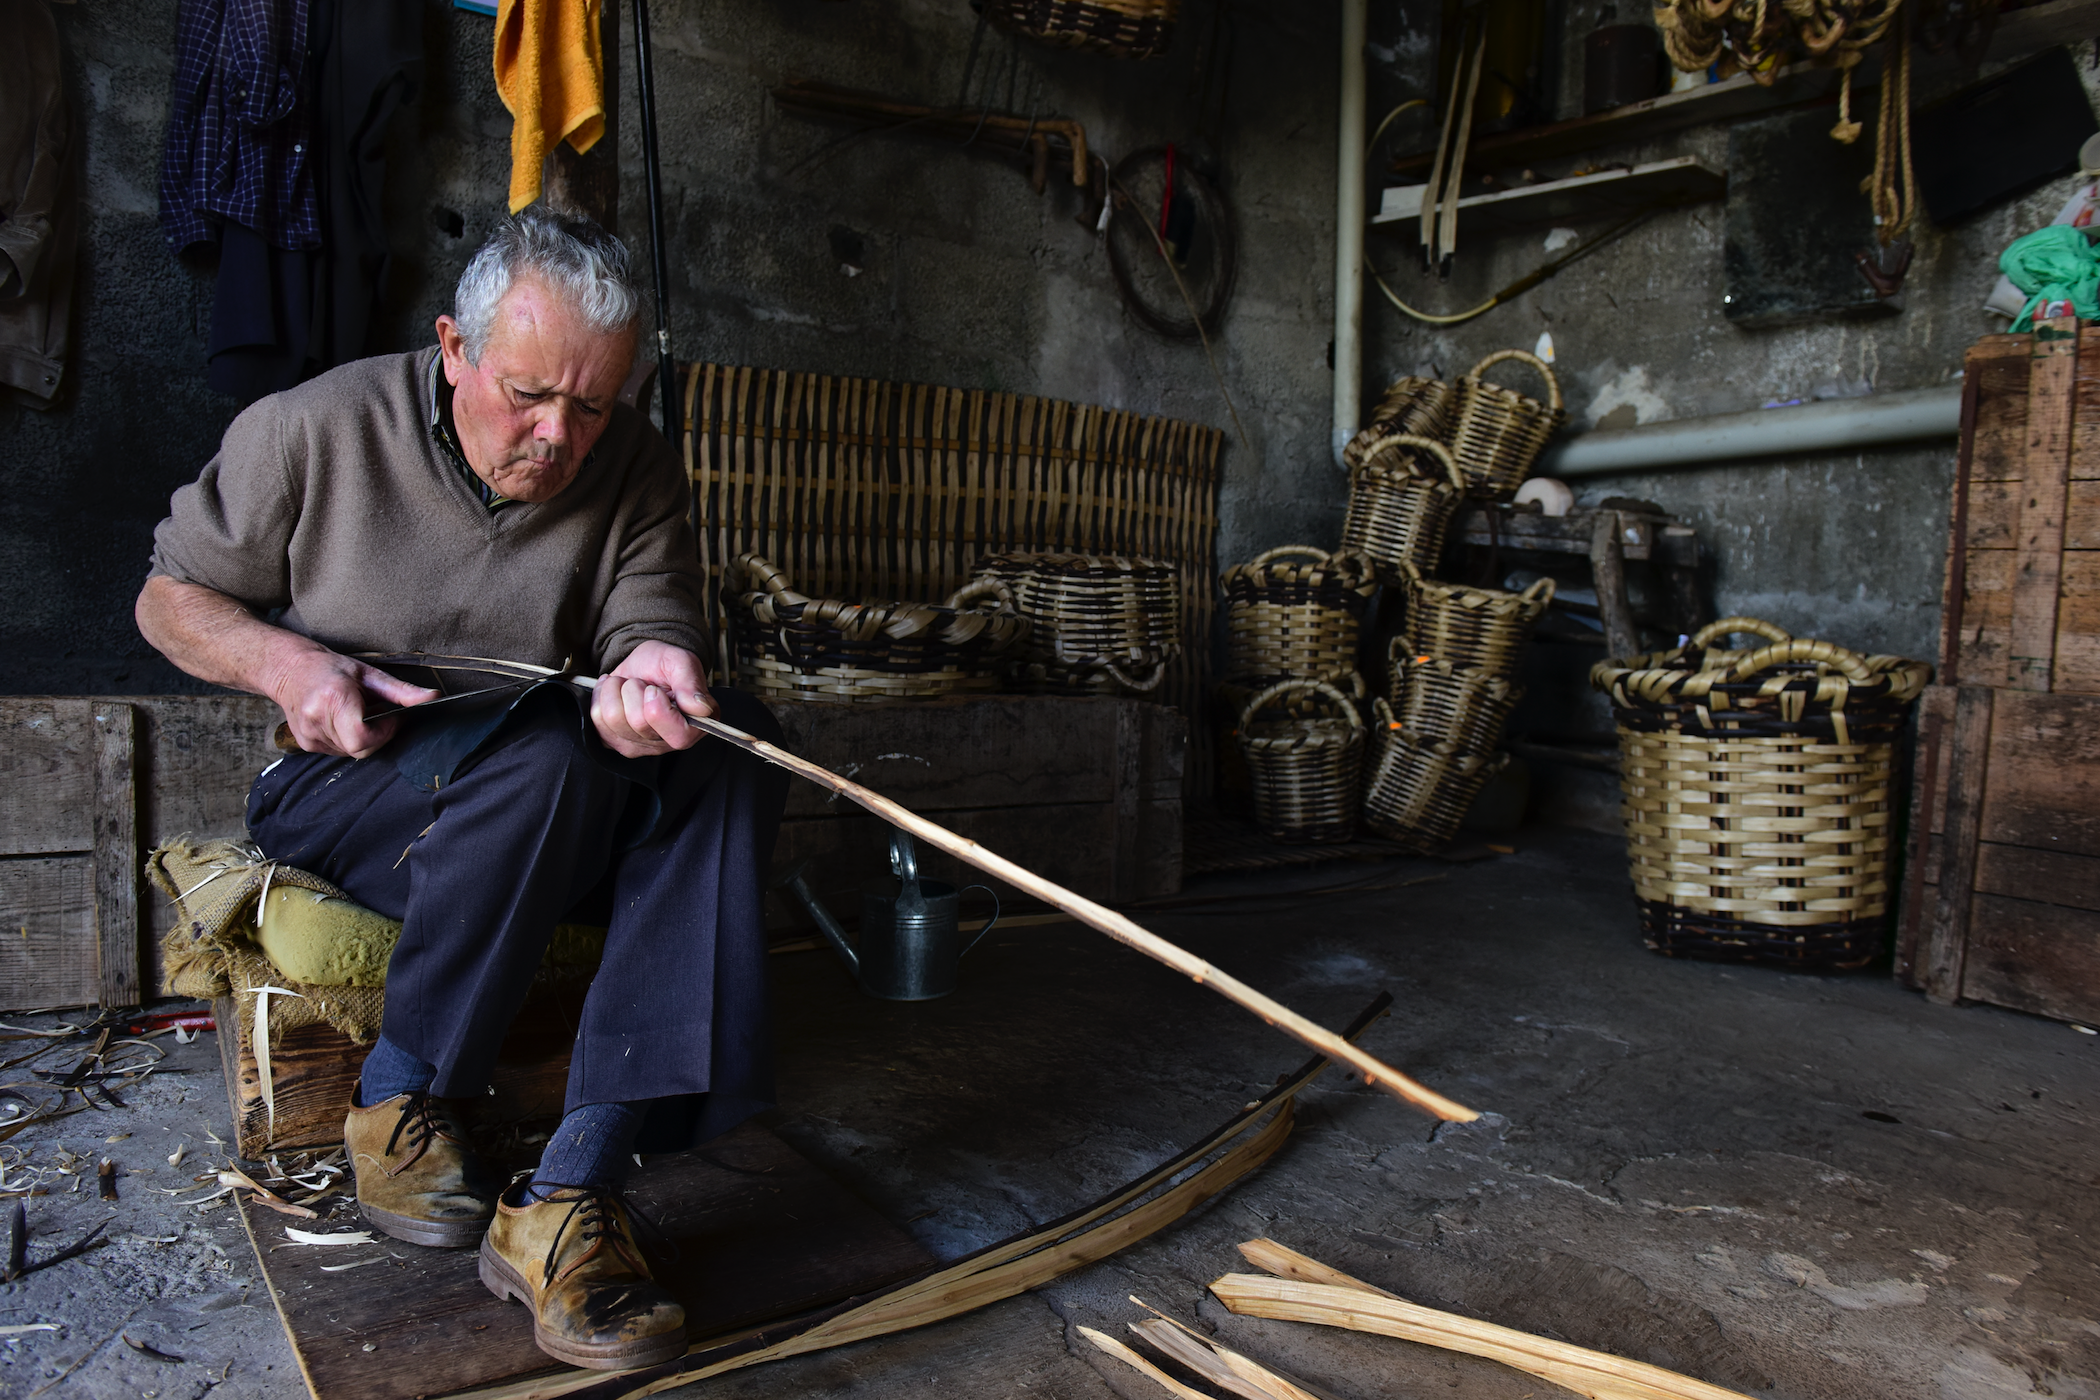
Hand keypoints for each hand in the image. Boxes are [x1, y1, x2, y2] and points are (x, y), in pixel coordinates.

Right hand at [270, 650, 440, 759]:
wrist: (287, 669)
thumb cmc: (330, 668)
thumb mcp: (369, 673)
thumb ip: (402, 691)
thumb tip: (433, 698)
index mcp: (333, 699)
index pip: (362, 738)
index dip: (383, 733)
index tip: (389, 718)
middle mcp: (316, 719)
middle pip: (359, 749)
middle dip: (375, 736)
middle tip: (375, 714)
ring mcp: (308, 735)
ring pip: (350, 752)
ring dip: (361, 737)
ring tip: (355, 713)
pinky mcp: (305, 744)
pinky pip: (337, 751)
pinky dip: (346, 739)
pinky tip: (341, 721)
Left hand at [590, 641, 714, 757]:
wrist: (643, 665)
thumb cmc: (663, 665)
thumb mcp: (681, 662)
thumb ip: (692, 684)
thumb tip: (700, 708)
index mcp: (694, 725)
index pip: (678, 735)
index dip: (658, 708)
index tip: (654, 689)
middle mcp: (668, 742)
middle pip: (639, 723)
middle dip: (634, 691)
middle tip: (643, 683)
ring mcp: (641, 745)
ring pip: (613, 720)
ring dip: (616, 691)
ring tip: (628, 685)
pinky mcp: (616, 742)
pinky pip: (597, 722)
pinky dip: (602, 698)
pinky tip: (615, 693)